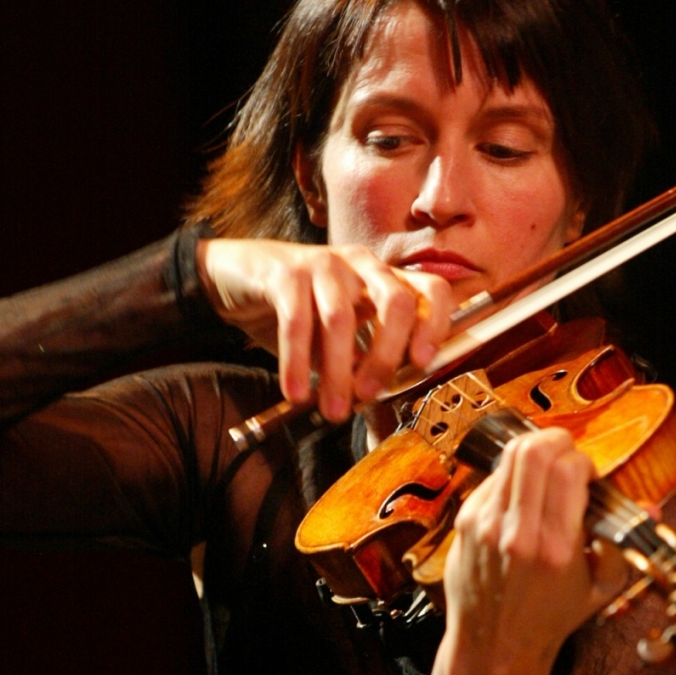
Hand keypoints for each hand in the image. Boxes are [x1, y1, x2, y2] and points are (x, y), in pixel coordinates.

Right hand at [196, 238, 452, 421]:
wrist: (240, 278)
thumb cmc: (301, 311)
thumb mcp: (340, 339)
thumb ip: (361, 365)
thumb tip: (378, 408)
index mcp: (385, 280)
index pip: (431, 291)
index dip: (435, 325)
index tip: (422, 363)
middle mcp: (362, 265)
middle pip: (396, 302)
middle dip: (386, 356)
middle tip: (369, 397)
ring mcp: (325, 263)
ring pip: (342, 318)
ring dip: (338, 371)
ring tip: (332, 410)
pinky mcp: (286, 272)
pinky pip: (296, 321)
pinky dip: (297, 362)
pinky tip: (296, 392)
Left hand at [425, 427, 628, 674]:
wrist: (495, 645)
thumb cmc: (550, 618)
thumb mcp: (601, 589)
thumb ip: (624, 544)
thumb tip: (649, 508)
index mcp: (557, 549)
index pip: (568, 470)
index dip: (584, 462)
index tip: (588, 477)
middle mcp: (518, 533)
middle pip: (534, 450)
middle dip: (558, 442)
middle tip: (567, 457)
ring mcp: (487, 525)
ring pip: (509, 456)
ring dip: (534, 453)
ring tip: (546, 470)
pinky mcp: (466, 522)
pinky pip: (492, 478)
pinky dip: (512, 478)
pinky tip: (522, 499)